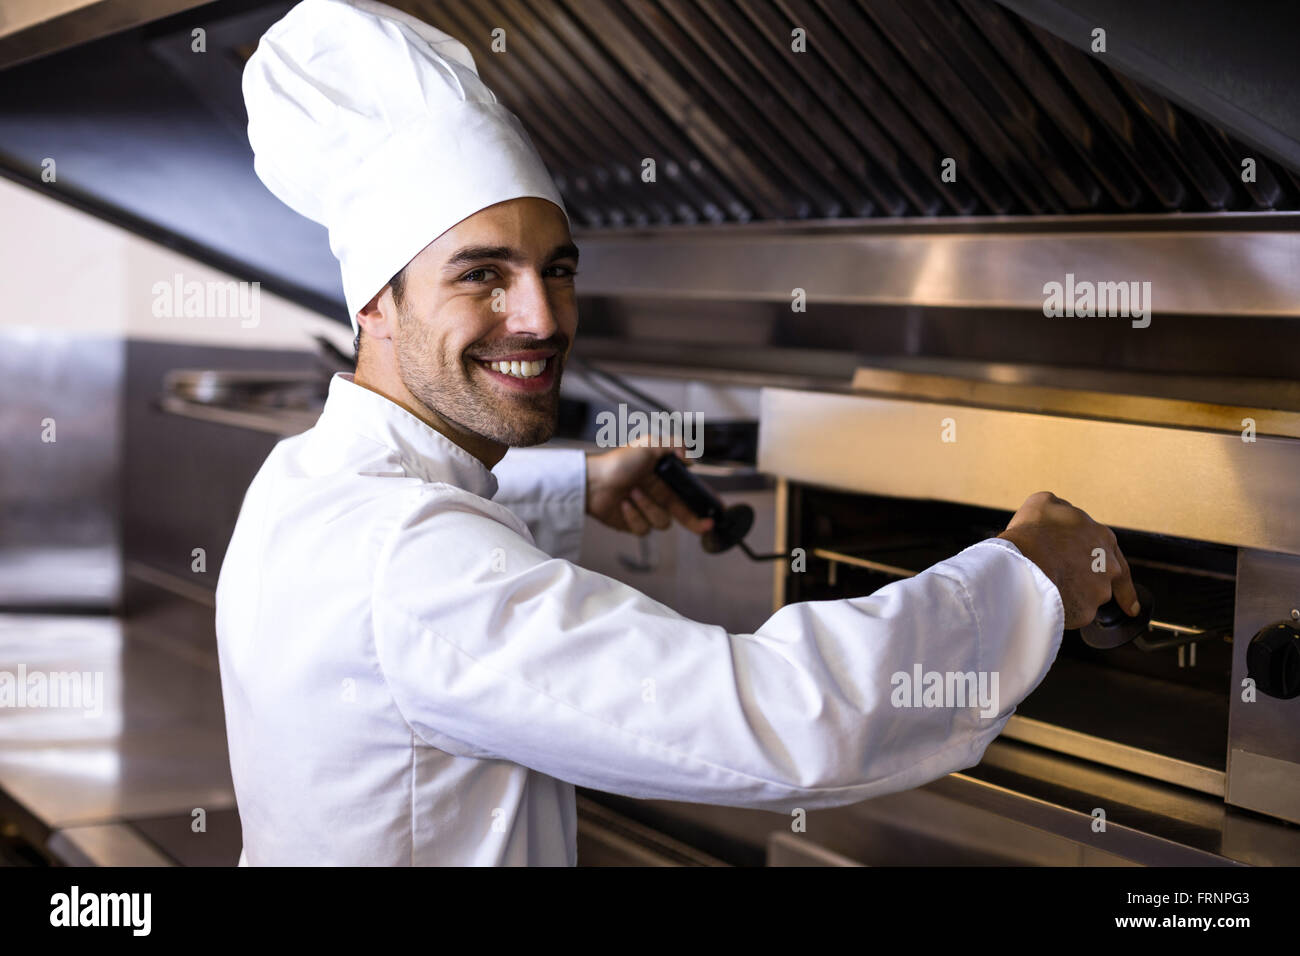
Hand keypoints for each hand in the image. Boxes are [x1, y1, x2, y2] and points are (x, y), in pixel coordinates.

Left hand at [585, 444, 713, 536]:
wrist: (590, 482)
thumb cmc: (616, 462)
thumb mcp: (647, 445)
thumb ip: (672, 446)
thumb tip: (691, 457)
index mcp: (663, 479)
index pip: (688, 492)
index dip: (703, 502)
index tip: (717, 510)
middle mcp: (656, 496)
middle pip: (683, 514)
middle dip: (695, 521)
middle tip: (704, 525)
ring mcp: (645, 511)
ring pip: (662, 522)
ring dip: (647, 507)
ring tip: (632, 492)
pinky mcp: (632, 524)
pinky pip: (643, 529)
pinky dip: (633, 515)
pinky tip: (623, 504)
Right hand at [997, 491, 1139, 629]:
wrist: (1024, 560)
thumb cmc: (1034, 531)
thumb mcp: (1045, 503)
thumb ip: (1061, 509)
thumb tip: (1061, 512)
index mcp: (1103, 538)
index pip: (1117, 559)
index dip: (1118, 577)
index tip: (1131, 604)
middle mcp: (1108, 566)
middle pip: (1103, 581)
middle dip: (1090, 587)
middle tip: (1075, 591)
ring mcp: (1099, 591)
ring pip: (1087, 599)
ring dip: (1072, 597)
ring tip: (1046, 589)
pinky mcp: (1084, 612)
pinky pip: (1072, 615)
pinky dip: (1061, 612)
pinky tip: (1044, 602)